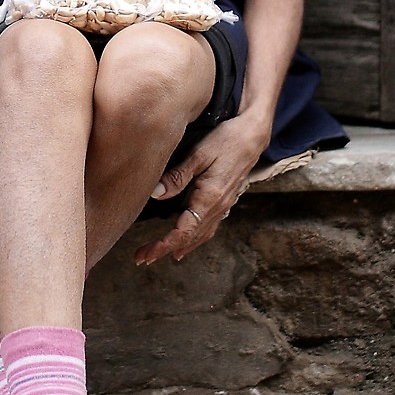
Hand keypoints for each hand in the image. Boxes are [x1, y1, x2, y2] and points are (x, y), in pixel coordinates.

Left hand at [133, 113, 269, 265]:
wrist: (253, 135)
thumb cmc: (226, 140)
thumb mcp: (199, 154)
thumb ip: (177, 176)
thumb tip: (155, 194)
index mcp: (209, 198)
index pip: (183, 231)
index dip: (163, 245)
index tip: (145, 254)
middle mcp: (218, 207)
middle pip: (189, 237)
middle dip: (164, 250)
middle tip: (142, 258)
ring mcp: (224, 205)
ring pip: (200, 235)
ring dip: (179, 247)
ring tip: (159, 255)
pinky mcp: (225, 200)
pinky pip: (209, 227)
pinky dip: (195, 239)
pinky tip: (187, 242)